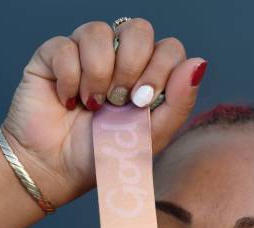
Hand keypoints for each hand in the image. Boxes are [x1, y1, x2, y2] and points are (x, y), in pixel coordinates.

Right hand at [1, 18, 206, 207]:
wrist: (62, 170)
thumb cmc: (107, 154)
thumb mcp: (151, 137)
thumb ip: (178, 102)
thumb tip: (199, 63)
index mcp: (148, 76)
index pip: (169, 48)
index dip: (160, 70)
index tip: (143, 102)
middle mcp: (120, 59)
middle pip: (139, 30)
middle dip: (132, 68)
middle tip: (120, 101)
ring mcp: (87, 53)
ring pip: (99, 32)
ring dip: (98, 75)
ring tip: (93, 105)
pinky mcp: (54, 55)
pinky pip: (65, 46)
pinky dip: (69, 80)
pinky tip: (69, 102)